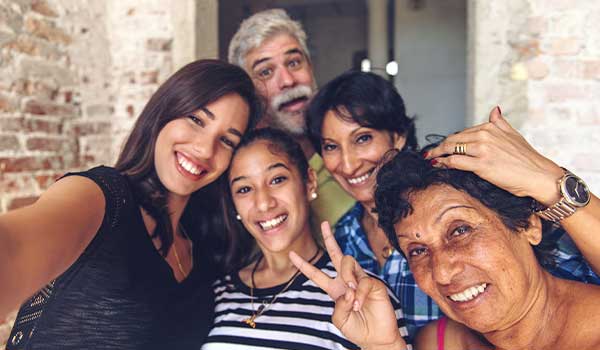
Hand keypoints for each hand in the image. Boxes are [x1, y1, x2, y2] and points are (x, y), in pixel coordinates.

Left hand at [290, 222, 406, 349]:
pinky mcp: (374, 283)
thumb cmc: (357, 330)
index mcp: (334, 289)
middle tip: (324, 223)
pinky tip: (359, 303)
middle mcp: (347, 281)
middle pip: (336, 254)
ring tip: (350, 292)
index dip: (304, 265)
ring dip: (346, 276)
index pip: (316, 274)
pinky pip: (363, 280)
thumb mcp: (339, 320)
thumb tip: (347, 289)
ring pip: (348, 262)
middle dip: (330, 238)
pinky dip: (359, 293)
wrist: (376, 337)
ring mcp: (360, 280)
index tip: (292, 254)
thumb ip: (338, 305)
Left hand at [425, 106, 564, 205]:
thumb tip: (494, 109)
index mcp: (490, 127)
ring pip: (451, 149)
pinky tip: (438, 165)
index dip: (450, 141)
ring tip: (430, 159)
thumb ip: (500, 122)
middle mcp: (485, 135)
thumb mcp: (514, 134)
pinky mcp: (481, 164)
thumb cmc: (527, 158)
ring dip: (438, 155)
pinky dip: (444, 163)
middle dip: (440, 147)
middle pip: (453, 140)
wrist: (538, 175)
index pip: (463, 133)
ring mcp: (482, 149)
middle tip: (429, 153)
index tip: (442, 146)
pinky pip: (455, 162)